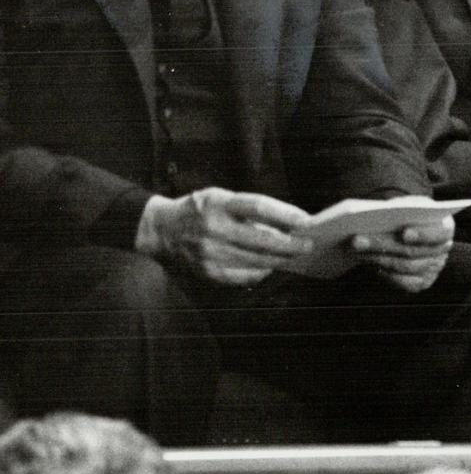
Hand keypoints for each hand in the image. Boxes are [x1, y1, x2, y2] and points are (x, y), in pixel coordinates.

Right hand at [142, 188, 313, 286]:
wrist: (161, 230)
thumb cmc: (199, 209)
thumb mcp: (220, 198)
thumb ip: (248, 209)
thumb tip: (284, 226)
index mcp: (218, 203)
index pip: (259, 207)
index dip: (286, 214)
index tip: (306, 220)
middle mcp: (213, 228)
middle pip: (261, 239)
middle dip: (289, 244)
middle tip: (308, 245)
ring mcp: (209, 253)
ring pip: (255, 260)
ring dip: (279, 259)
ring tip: (294, 256)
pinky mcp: (207, 272)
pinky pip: (242, 275)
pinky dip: (260, 272)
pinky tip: (270, 266)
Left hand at [351, 215, 453, 292]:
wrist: (411, 229)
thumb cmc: (408, 215)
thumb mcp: (407, 207)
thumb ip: (398, 211)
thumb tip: (374, 218)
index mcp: (446, 226)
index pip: (440, 232)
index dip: (423, 234)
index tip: (404, 233)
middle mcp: (444, 249)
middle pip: (414, 251)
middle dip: (383, 245)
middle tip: (357, 240)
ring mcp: (435, 267)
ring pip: (406, 267)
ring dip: (378, 259)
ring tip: (357, 251)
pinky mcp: (424, 281)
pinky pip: (405, 282)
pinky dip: (387, 274)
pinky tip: (372, 264)